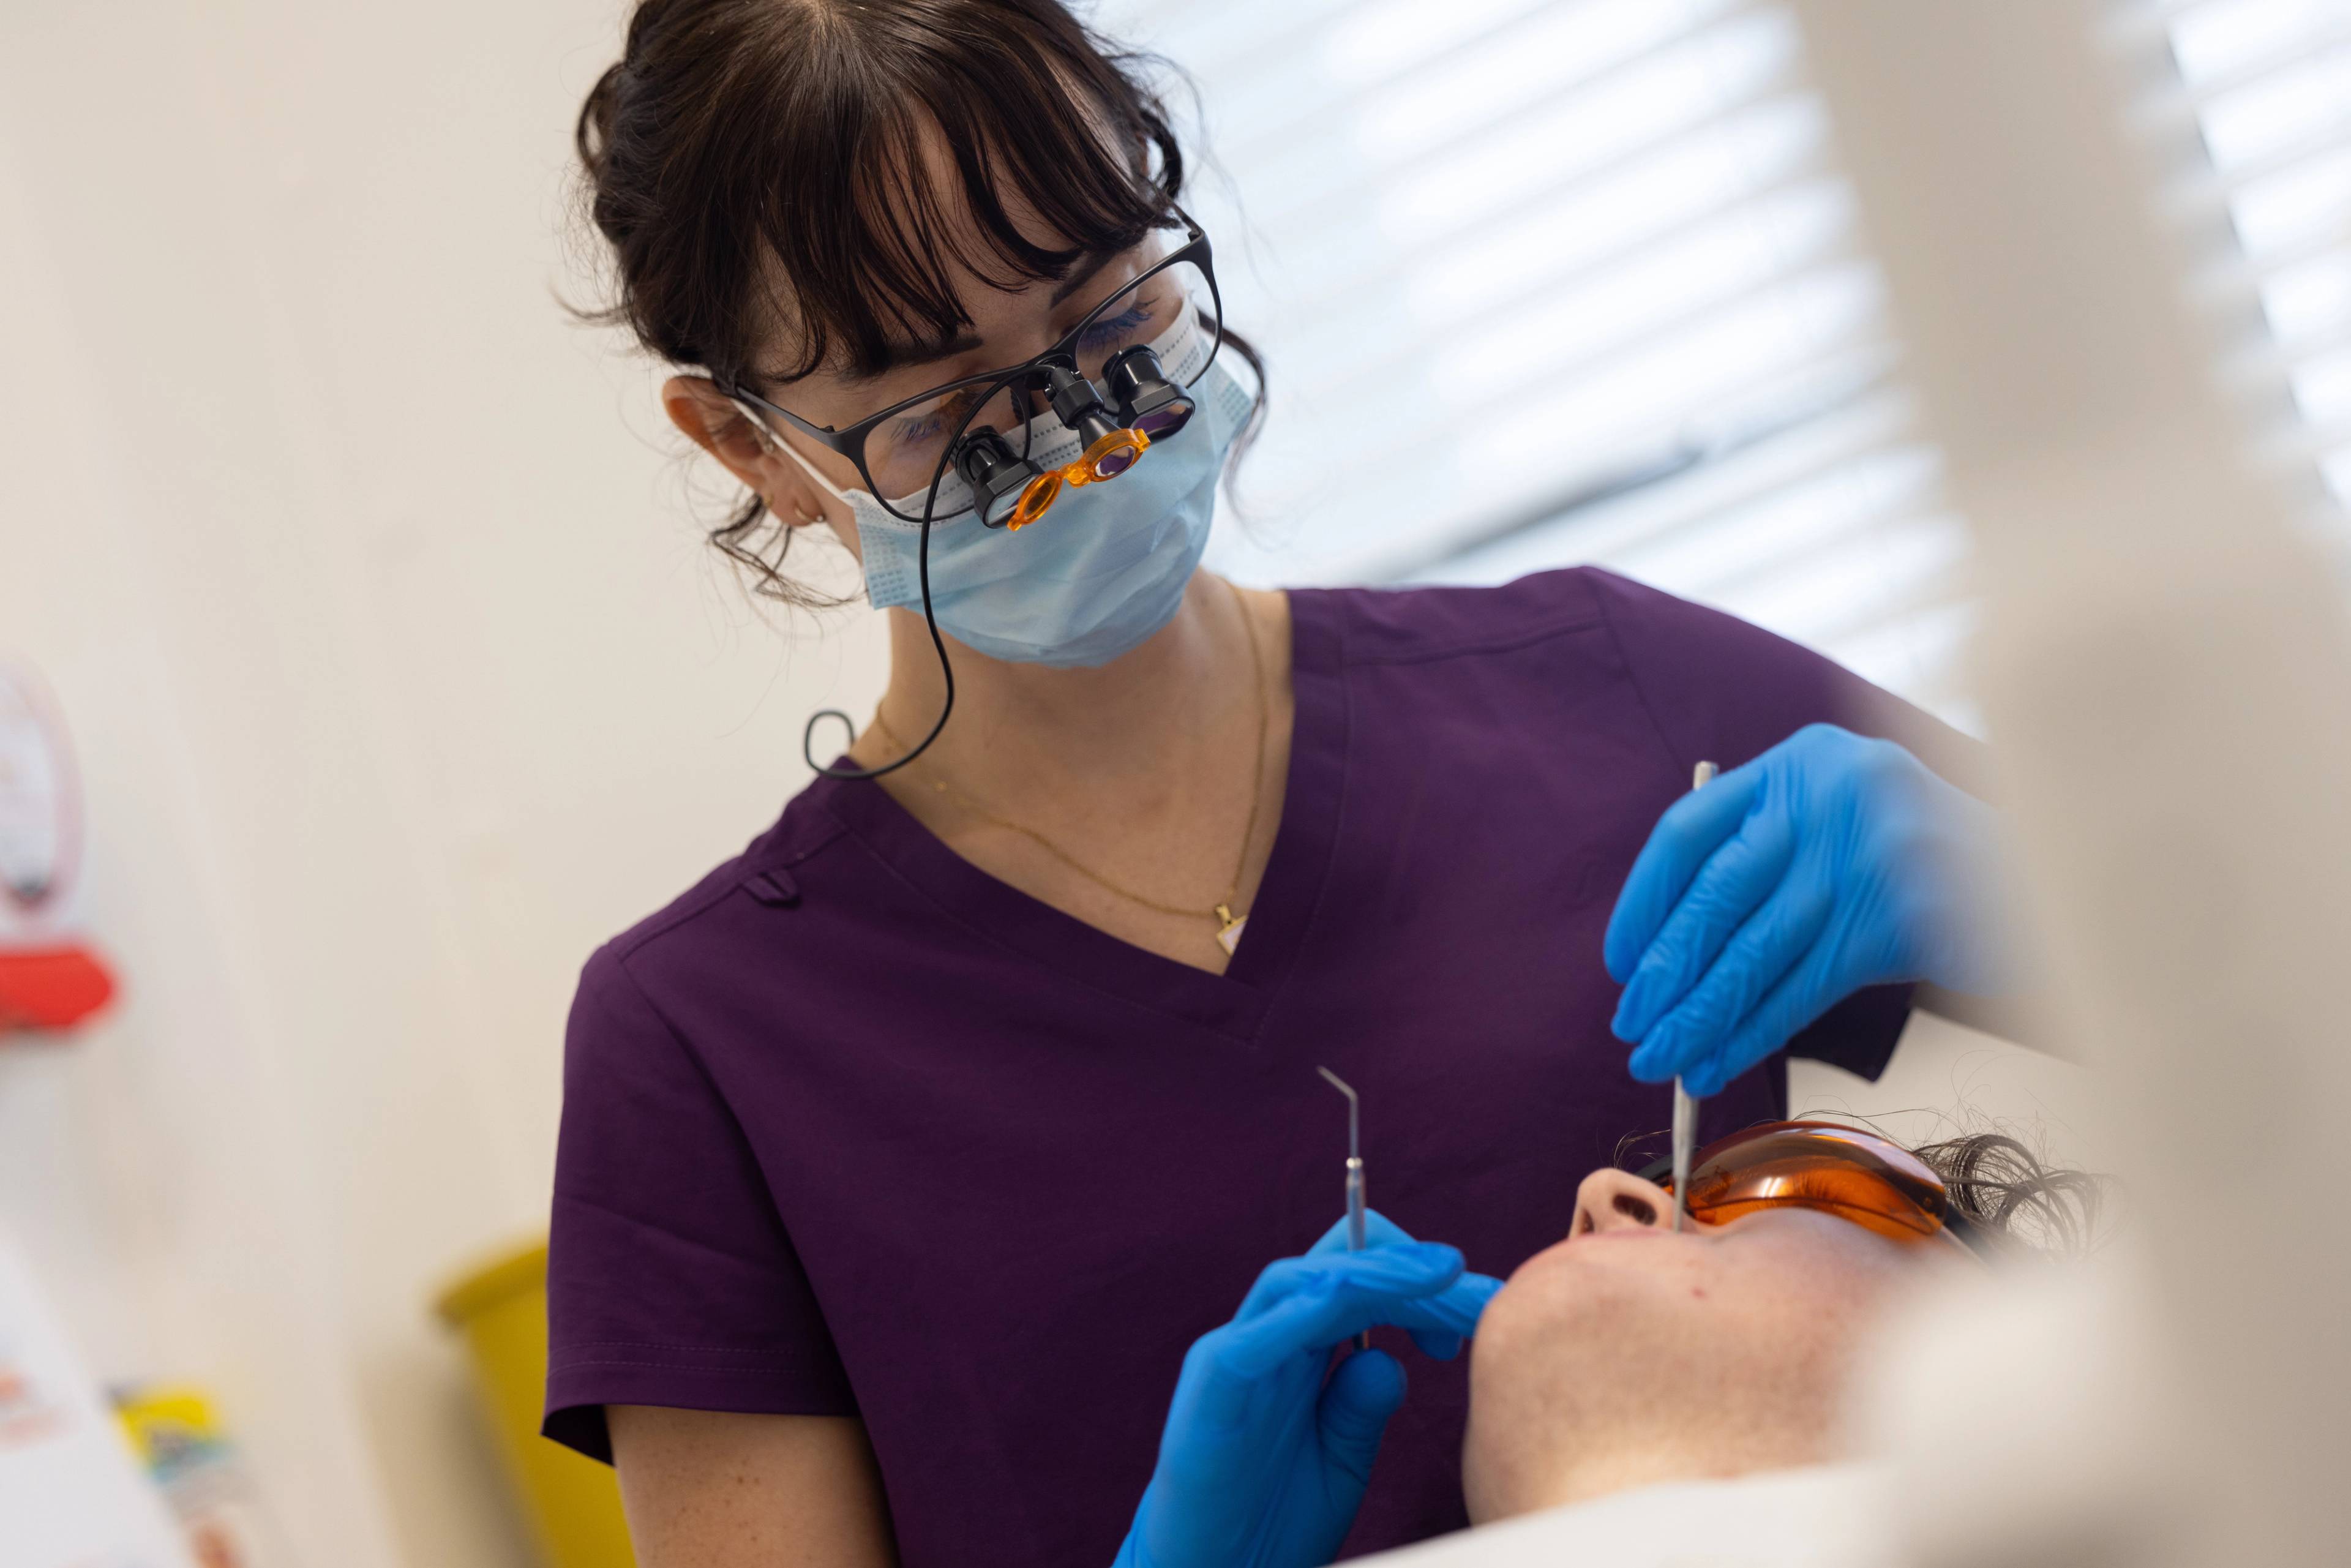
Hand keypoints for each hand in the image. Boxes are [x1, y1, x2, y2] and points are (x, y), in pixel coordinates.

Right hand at [1111, 1212, 1501, 1567]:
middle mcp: (1269, 1338)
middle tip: (1473, 1288)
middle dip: (1410, 1268)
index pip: (1361, 1279)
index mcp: (1303, 1349)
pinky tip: (1341, 1301)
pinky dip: (1296, 1313)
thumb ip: (1363, 1405)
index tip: (1479, 1307)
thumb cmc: (1271, 1519)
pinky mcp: (1210, 1389)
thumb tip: (1392, 1359)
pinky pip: (1249, 1340)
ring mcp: (1235, 1357)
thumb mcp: (1341, 1459)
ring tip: (1433, 1280)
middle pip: (1336, 1264)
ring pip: (1296, 1281)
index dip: (1421, 1284)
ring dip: (1372, 1275)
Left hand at [1605, 724, 2009, 1096]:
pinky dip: (1751, 1032)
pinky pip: (1800, 988)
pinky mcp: (1900, 918)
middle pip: (1715, 896)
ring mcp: (1868, 853)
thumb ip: (1766, 848)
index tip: (1620, 961)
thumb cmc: (1925, 859)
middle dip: (1665, 972)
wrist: (2050, 877)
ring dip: (1698, 1016)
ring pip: (1753, 951)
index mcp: (1801, 762)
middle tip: (1632, 1025)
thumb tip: (1665, 943)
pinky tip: (1716, 1063)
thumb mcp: (1844, 817)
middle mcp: (1830, 795)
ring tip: (1661, 1060)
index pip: (1688, 830)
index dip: (1642, 903)